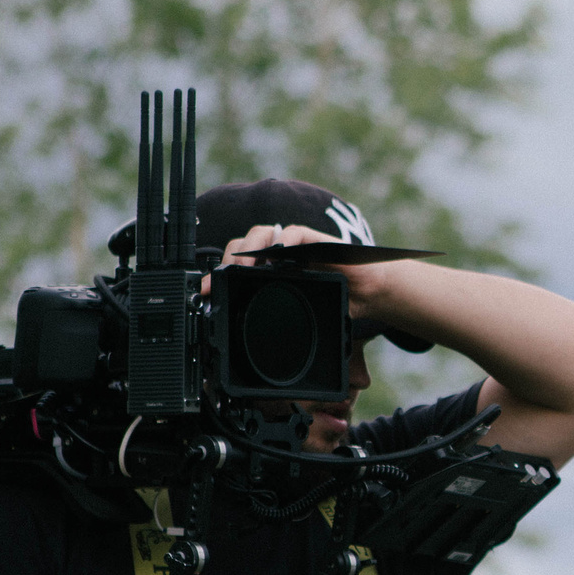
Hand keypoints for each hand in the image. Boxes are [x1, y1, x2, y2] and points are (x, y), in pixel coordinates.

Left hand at [211, 223, 394, 313]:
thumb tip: (254, 342)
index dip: (218, 274)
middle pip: (243, 245)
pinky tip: (276, 256)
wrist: (368, 293)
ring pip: (261, 233)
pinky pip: (293, 232)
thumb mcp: (300, 311)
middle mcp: (279, 255)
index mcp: (270, 270)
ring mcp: (295, 246)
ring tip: (243, 266)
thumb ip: (279, 315)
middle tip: (222, 279)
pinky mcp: (314, 240)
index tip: (205, 291)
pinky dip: (282, 241)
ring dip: (249, 248)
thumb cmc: (338, 301)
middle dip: (228, 260)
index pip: (237, 264)